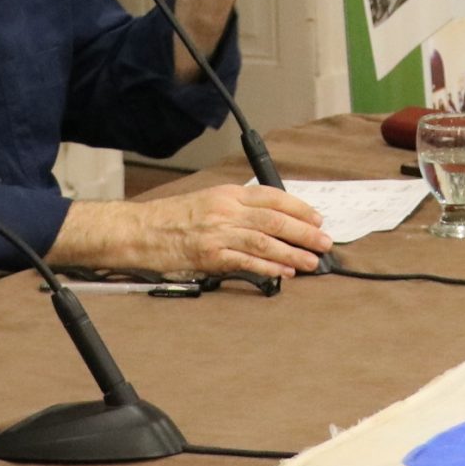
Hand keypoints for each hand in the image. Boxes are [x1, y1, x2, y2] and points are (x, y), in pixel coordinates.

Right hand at [50, 184, 329, 279]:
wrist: (139, 231)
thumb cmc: (171, 218)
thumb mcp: (207, 202)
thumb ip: (236, 209)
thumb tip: (268, 222)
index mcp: (227, 193)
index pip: (272, 196)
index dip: (299, 207)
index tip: (317, 217)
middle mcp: (225, 209)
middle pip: (275, 219)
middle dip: (305, 231)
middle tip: (325, 241)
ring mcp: (218, 233)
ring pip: (265, 241)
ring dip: (293, 252)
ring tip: (312, 261)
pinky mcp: (209, 256)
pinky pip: (246, 261)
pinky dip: (269, 267)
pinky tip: (284, 272)